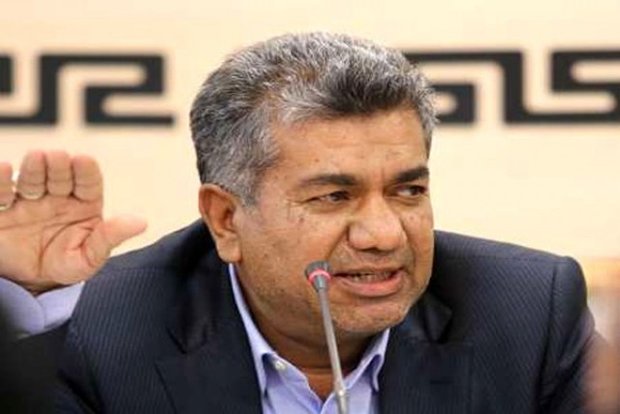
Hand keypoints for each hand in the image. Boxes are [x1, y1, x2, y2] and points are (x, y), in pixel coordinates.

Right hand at [0, 151, 146, 293]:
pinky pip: (1, 192)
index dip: (85, 169)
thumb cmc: (64, 266)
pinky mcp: (2, 209)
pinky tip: (6, 169)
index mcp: (84, 203)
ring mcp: (28, 199)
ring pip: (32, 178)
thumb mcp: (89, 258)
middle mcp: (57, 195)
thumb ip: (110, 238)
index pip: (88, 181)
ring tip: (36, 159)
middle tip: (56, 158)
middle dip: (58, 165)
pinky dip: (2, 180)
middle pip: (59, 174)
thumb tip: (142, 222)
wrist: (28, 285)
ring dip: (34, 168)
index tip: (83, 160)